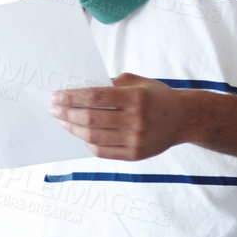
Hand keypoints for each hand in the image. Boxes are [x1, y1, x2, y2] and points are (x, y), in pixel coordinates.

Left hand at [50, 73, 189, 160]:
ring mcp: (136, 140)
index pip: (95, 98)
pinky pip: (103, 151)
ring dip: (72, 128)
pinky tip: (79, 134)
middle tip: (52, 108)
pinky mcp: (136, 154)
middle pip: (91, 119)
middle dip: (66, 113)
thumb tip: (78, 89)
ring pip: (93, 137)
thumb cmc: (155, 96)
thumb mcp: (136, 82)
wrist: (184, 119)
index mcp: (136, 98)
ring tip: (62, 120)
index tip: (55, 96)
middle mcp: (137, 120)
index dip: (71, 97)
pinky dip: (87, 143)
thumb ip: (109, 85)